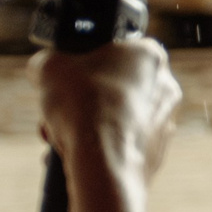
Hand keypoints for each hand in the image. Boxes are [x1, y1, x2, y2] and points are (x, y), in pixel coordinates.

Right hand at [31, 39, 180, 178]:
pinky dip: (98, 150)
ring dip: (84, 127)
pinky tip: (72, 156)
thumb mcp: (50, 67)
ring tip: (59, 136)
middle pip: (110, 89)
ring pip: (114, 120)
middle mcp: (166, 87)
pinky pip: (120, 146)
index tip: (64, 79)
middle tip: (57, 112)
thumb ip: (48, 61)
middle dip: (78, 102)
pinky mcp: (157, 153)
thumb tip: (45, 67)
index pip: (112, 51)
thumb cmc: (83, 104)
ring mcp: (165, 122)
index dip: (81, 64)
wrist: (105, 161)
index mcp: (149, 56)